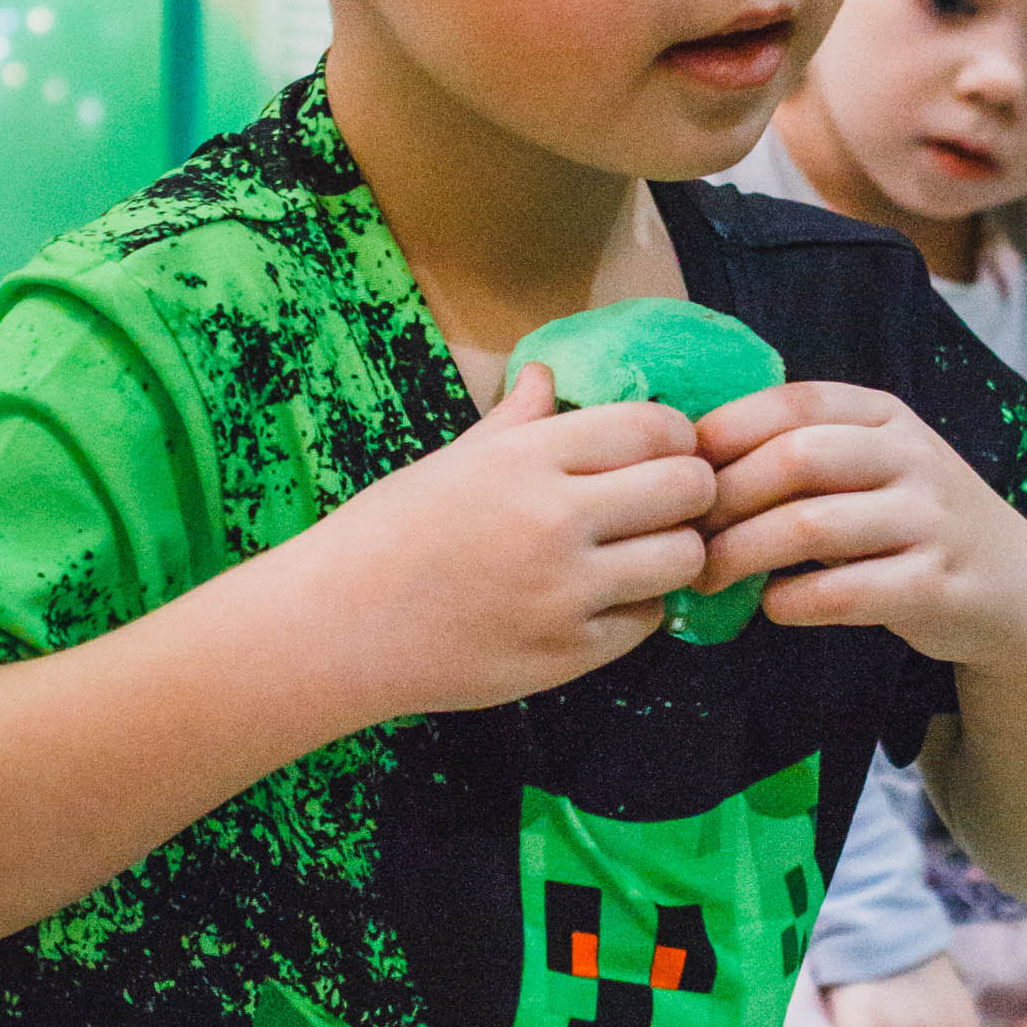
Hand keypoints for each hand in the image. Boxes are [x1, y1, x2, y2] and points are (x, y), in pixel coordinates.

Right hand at [297, 361, 718, 722]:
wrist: (335, 628)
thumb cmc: (386, 534)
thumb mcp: (451, 462)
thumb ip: (516, 421)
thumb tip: (549, 374)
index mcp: (527, 457)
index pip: (654, 427)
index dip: (677, 436)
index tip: (667, 450)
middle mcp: (555, 517)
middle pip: (687, 487)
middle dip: (692, 491)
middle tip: (672, 503)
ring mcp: (566, 590)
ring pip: (682, 560)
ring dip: (675, 554)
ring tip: (644, 554)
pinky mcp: (568, 652)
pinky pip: (646, 622)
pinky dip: (637, 610)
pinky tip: (602, 600)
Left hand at [693, 383, 1026, 664]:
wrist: (1010, 586)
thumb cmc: (908, 520)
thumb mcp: (870, 463)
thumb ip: (801, 449)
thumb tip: (685, 458)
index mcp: (884, 415)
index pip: (792, 401)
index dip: (724, 430)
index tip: (674, 469)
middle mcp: (911, 457)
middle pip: (795, 459)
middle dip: (724, 498)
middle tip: (681, 533)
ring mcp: (929, 521)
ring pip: (811, 526)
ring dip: (742, 554)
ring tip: (706, 577)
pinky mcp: (935, 586)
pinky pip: (843, 591)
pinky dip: (791, 601)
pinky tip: (771, 606)